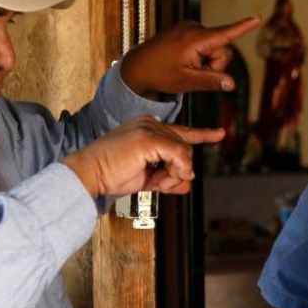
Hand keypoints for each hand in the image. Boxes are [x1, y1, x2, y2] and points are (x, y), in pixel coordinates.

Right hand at [62, 116, 223, 197]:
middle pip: (184, 147)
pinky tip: (162, 177)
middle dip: (177, 171)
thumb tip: (187, 184)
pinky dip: (176, 171)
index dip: (201, 134)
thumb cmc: (110, 175)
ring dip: (175, 174)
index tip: (218, 134)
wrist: (89, 175)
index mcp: (147, 128)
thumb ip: (168, 178)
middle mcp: (150, 123)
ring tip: (157, 181)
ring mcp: (149, 128)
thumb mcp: (146, 178)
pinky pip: (179, 155)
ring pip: (184, 152)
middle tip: (161, 182)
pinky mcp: (149, 138)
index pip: (180, 131)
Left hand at [119, 17, 261, 97]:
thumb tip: (233, 84)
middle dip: (215, 64)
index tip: (258, 18)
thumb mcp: (187, 82)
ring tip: (186, 67)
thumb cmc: (160, 74)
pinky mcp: (187, 30)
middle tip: (193, 73)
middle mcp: (194, 28)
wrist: (138, 67)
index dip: (244, 27)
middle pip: (222, 48)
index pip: (225, 33)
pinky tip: (184, 60)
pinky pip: (204, 44)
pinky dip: (199, 55)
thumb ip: (212, 82)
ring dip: (206, 61)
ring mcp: (190, 28)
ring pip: (214, 47)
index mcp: (195, 39)